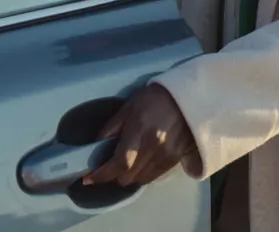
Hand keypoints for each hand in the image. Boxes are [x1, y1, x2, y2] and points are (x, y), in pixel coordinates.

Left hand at [82, 84, 197, 186]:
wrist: (190, 98)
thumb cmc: (155, 98)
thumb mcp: (129, 106)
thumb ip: (112, 127)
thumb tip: (96, 145)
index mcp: (140, 132)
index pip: (119, 163)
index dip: (101, 175)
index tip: (89, 178)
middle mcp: (154, 148)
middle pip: (127, 177)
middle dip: (114, 175)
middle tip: (109, 167)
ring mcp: (166, 157)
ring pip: (140, 180)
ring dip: (129, 176)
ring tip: (127, 163)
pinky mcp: (175, 161)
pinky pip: (153, 177)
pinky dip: (143, 174)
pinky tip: (141, 163)